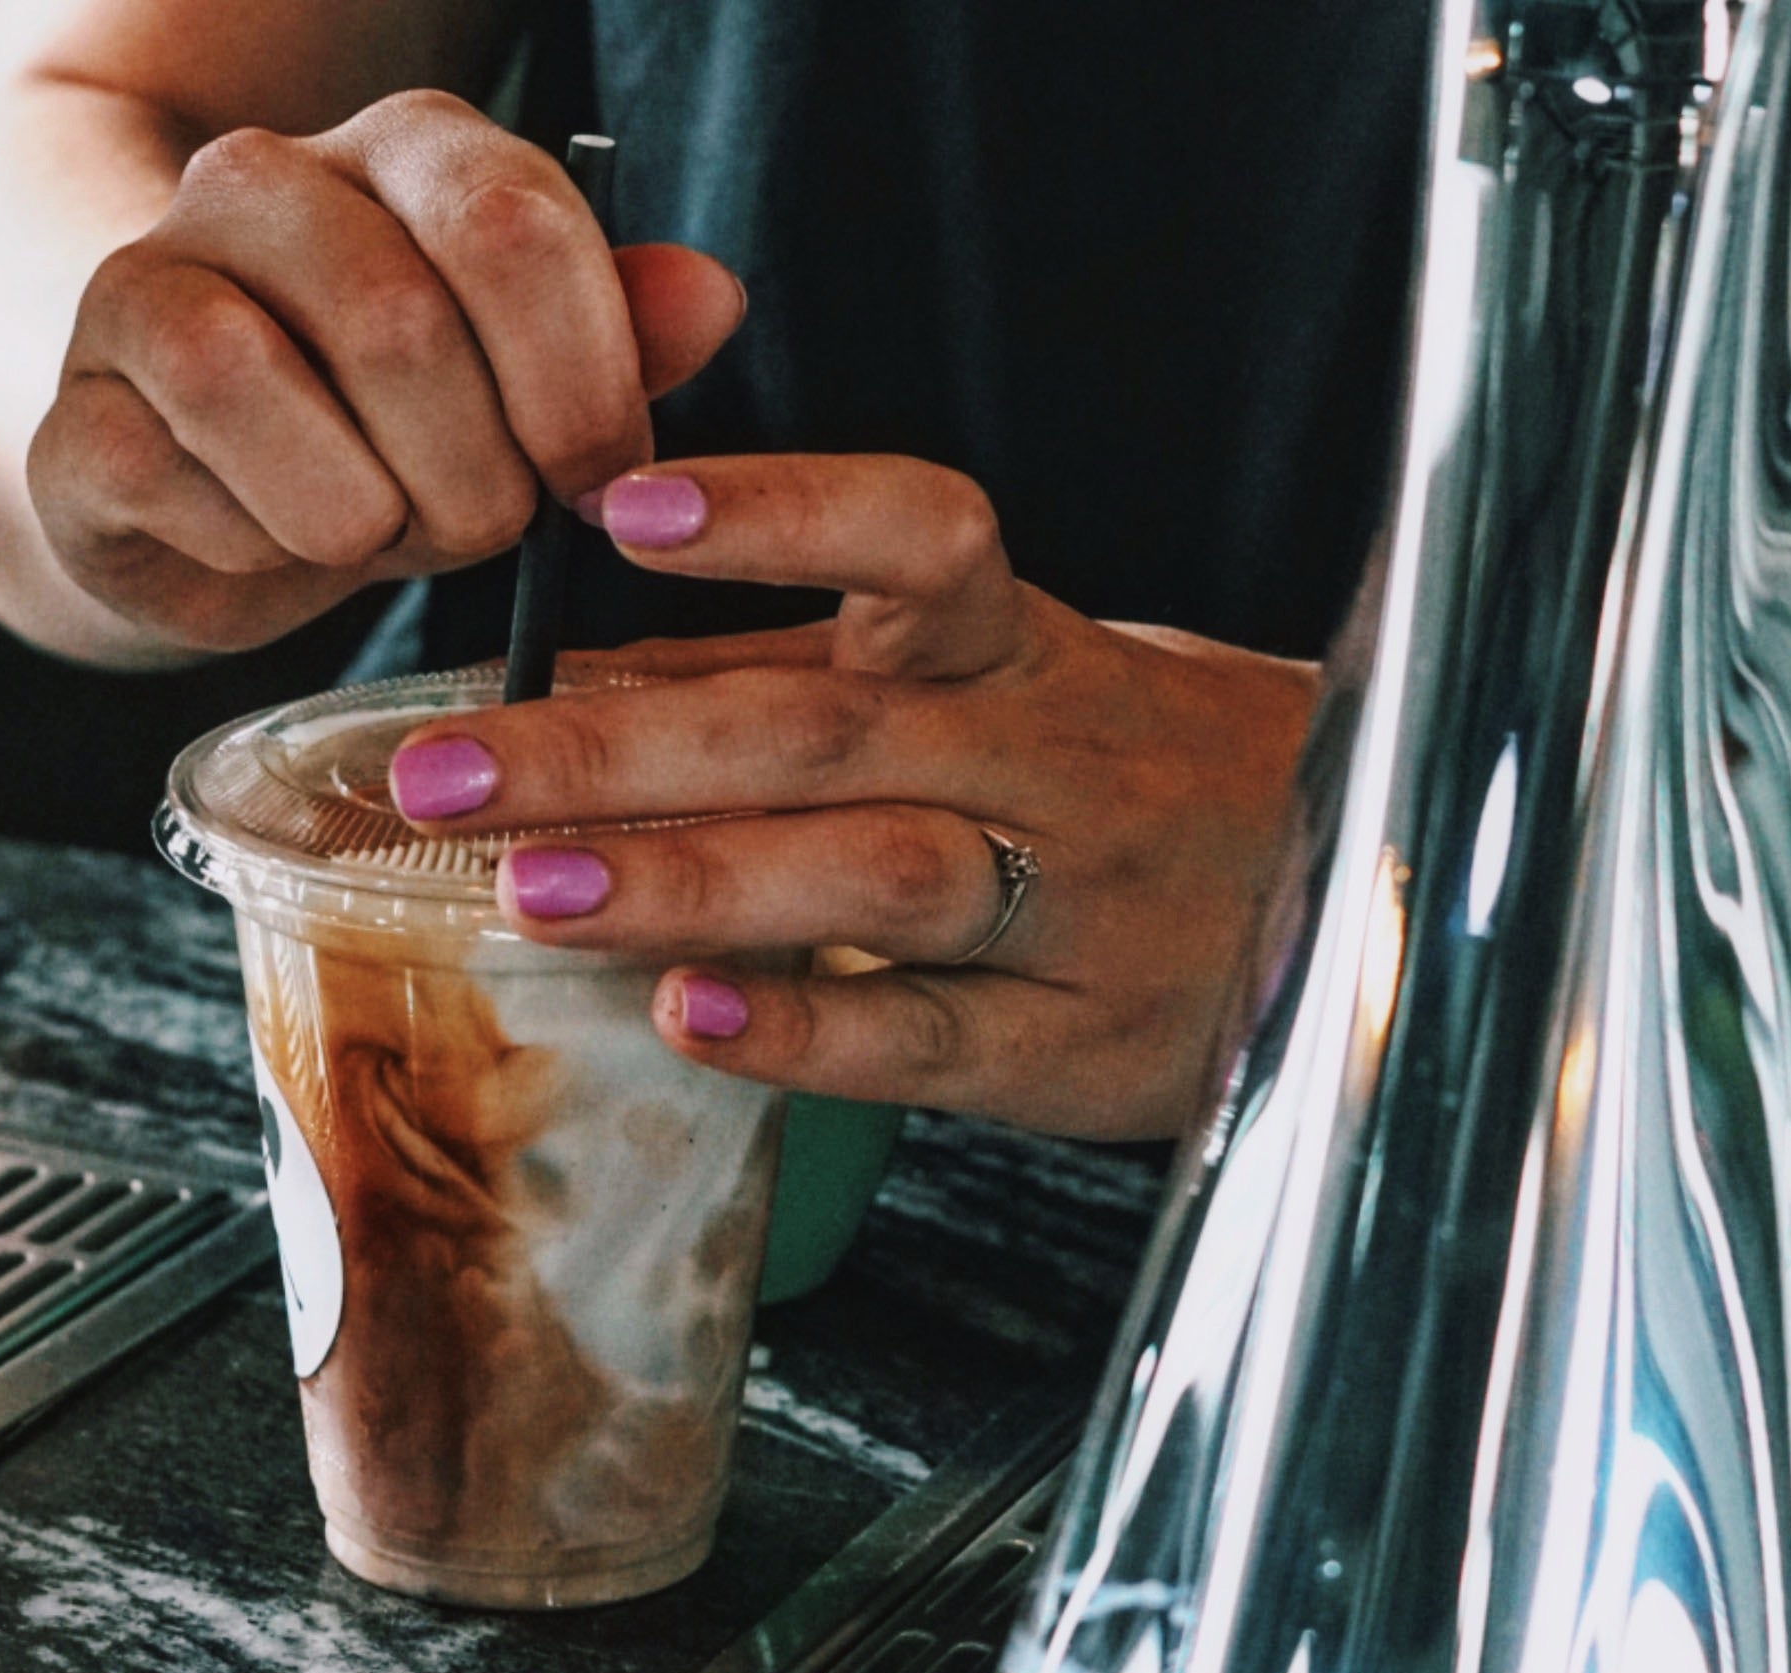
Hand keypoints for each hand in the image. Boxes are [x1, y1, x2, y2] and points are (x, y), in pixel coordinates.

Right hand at [27, 89, 746, 654]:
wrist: (219, 501)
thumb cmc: (397, 432)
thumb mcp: (530, 389)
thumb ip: (624, 339)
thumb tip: (711, 298)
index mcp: (403, 146)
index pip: (510, 225)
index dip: (578, 384)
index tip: (596, 481)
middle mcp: (259, 180)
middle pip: (397, 322)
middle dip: (472, 474)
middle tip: (479, 527)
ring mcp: (143, 284)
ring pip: (246, 377)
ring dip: (353, 509)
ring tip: (375, 532)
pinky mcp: (73, 414)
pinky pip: (161, 475)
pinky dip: (248, 545)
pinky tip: (273, 542)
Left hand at [383, 454, 1321, 1141]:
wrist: (1351, 906)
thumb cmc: (1107, 778)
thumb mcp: (977, 688)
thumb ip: (782, 674)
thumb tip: (570, 663)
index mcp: (1014, 646)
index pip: (920, 538)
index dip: (778, 516)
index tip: (621, 509)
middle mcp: (1045, 758)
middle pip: (822, 728)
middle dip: (610, 747)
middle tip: (439, 773)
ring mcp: (1069, 905)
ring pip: (876, 874)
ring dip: (691, 878)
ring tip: (532, 888)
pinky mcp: (1072, 1044)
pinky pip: (929, 1036)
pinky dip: (803, 1032)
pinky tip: (684, 1019)